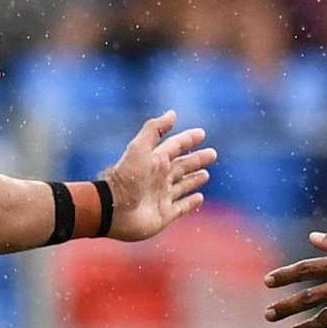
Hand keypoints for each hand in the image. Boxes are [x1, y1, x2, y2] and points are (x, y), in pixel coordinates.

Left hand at [102, 110, 216, 240]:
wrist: (113, 209)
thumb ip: (154, 129)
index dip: (188, 139)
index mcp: (155, 160)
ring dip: (194, 180)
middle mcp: (160, 177)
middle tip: (212, 154)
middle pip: (182, 166)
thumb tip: (173, 113)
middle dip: (197, 160)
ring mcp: (162, 196)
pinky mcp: (164, 214)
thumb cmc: (126, 177)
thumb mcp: (139, 148)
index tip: (201, 133)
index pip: (175, 146)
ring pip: (183, 186)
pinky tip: (199, 197)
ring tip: (206, 175)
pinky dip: (191, 202)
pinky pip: (181, 207)